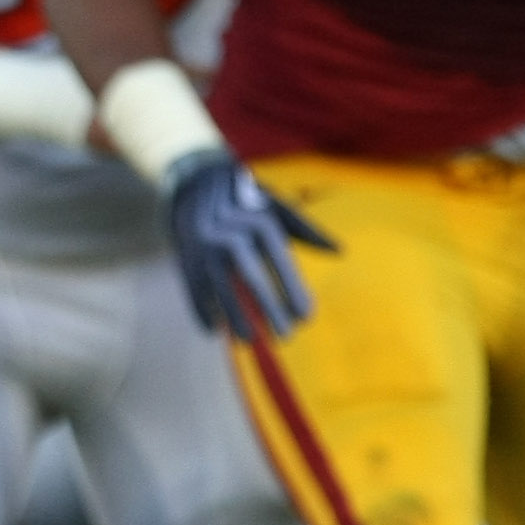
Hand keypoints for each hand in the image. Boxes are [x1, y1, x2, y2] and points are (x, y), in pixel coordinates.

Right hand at [161, 149, 336, 339]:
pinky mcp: (186, 257)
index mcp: (260, 221)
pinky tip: (213, 332)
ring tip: (249, 340)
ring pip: (221, 288)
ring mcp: (205, 247)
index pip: (280, 262)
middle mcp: (232, 234)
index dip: (294, 290)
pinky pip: (194, 289)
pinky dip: (201, 311)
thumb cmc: (247, 201)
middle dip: (270, 309)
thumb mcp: (277, 208)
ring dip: (234, 316)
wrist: (196, 183)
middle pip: (252, 278)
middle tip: (286, 336)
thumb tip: (339, 251)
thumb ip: (307, 231)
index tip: (307, 317)